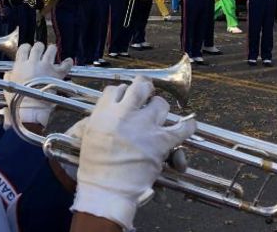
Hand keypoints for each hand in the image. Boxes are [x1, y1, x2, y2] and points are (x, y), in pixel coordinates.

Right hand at [3, 43, 72, 128]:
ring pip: (51, 50)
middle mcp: (33, 63)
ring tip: (53, 51)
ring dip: (52, 50)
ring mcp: (46, 67)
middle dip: (39, 47)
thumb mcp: (9, 86)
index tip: (28, 49)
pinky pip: (65, 64)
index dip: (27, 47)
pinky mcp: (56, 73)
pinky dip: (68, 62)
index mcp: (20, 65)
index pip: (24, 48)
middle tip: (40, 50)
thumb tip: (9, 73)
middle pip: (38, 46)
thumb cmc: (19, 99)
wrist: (30, 108)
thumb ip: (9, 76)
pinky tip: (68, 61)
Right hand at [71, 78, 195, 230]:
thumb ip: (94, 119)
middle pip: (139, 87)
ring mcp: (144, 127)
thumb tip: (99, 111)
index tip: (124, 98)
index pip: (115, 90)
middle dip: (143, 87)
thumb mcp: (88, 135)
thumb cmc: (95, 166)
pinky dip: (188, 126)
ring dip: (160, 107)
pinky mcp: (160, 142)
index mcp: (104, 113)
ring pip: (160, 104)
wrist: (106, 189)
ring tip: (158, 112)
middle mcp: (125, 115)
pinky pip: (181, 128)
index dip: (122, 92)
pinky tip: (188, 124)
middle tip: (145, 92)